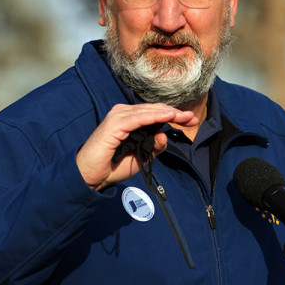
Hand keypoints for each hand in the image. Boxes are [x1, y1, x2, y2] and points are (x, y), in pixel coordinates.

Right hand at [76, 103, 198, 190]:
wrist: (91, 175)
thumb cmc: (112, 166)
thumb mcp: (140, 157)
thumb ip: (153, 147)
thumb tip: (164, 134)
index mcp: (129, 120)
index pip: (154, 113)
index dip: (173, 115)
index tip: (190, 119)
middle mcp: (123, 114)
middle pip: (153, 110)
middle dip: (174, 113)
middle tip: (192, 118)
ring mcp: (118, 116)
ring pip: (148, 111)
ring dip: (168, 113)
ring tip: (184, 116)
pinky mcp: (115, 123)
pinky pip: (139, 118)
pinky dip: (155, 116)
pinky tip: (169, 116)